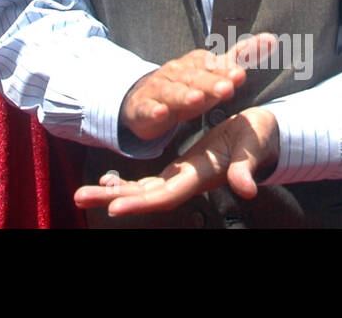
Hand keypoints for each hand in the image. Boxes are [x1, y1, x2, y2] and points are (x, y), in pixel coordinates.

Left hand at [75, 107, 279, 216]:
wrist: (261, 133)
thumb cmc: (256, 139)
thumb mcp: (250, 149)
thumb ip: (244, 169)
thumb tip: (246, 190)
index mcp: (199, 175)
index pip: (165, 195)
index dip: (140, 202)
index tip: (114, 207)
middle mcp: (186, 180)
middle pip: (144, 196)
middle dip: (112, 197)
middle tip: (79, 197)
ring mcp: (182, 177)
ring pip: (142, 190)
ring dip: (113, 192)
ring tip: (83, 193)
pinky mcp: (181, 170)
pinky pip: (149, 183)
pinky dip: (128, 184)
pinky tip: (108, 183)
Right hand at [119, 32, 278, 141]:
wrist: (145, 98)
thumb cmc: (188, 86)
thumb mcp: (214, 73)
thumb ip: (241, 58)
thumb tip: (271, 39)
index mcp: (194, 64)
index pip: (211, 66)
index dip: (224, 70)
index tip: (240, 75)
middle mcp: (175, 73)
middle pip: (194, 78)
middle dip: (210, 83)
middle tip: (227, 88)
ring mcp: (158, 89)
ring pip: (172, 92)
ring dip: (183, 95)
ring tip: (196, 99)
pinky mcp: (142, 108)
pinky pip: (147, 109)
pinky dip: (152, 111)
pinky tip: (160, 113)